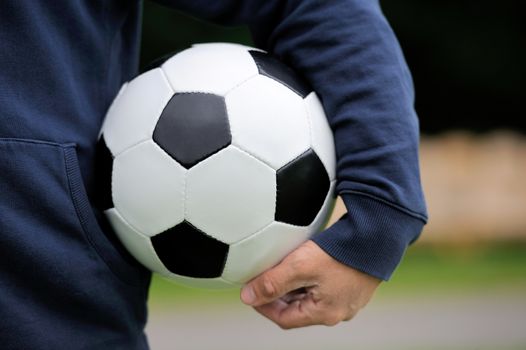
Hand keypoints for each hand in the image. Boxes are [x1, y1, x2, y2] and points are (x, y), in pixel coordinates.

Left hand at [240, 240, 380, 328]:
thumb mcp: (300, 267)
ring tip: (284, 266)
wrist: (378, 236)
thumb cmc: (340, 253)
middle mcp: (339, 310)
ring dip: (296, 284)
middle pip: (298, 308)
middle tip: (265, 277)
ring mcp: (349, 297)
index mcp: (324, 314)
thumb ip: (272, 282)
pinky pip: (326, 284)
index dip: (264, 306)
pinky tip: (308, 259)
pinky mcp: (355, 281)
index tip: (251, 291)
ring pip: (312, 295)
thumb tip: (247, 297)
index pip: (284, 319)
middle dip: (279, 294)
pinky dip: (312, 276)